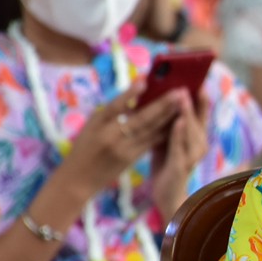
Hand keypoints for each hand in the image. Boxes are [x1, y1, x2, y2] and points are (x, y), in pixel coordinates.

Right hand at [54, 87, 181, 203]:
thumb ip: (110, 112)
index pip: (115, 106)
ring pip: (150, 130)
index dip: (129, 94)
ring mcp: (123, 149)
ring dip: (168, 117)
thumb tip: (134, 96)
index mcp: (98, 124)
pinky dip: (164, 131)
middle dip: (162, 104)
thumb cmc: (84, 147)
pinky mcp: (131, 159)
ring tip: (183, 104)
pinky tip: (176, 122)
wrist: (78, 179)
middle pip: (140, 118)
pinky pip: (151, 142)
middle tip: (179, 91)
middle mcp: (111, 136)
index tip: (144, 81)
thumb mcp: (91, 126)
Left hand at [151, 90, 209, 218]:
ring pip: (191, 130)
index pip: (202, 112)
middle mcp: (200, 144)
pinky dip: (179, 133)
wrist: (167, 194)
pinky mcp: (181, 166)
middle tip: (193, 81)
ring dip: (188, 112)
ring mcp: (192, 156)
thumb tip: (162, 94)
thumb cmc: (166, 162)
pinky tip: (177, 121)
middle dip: (197, 99)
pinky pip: (180, 146)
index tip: (200, 77)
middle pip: (200, 118)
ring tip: (184, 95)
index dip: (202, 95)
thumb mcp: (169, 136)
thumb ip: (170, 119)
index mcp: (197, 135)